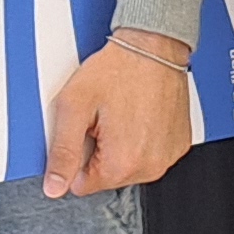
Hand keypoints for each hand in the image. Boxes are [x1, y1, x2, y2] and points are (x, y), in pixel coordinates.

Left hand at [44, 35, 197, 197]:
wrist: (154, 46)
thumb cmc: (118, 69)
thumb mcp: (75, 106)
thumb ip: (62, 152)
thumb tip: (54, 187)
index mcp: (122, 163)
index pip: (82, 185)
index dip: (77, 154)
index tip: (86, 130)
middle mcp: (150, 166)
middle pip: (108, 177)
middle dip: (100, 150)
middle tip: (104, 117)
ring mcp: (168, 156)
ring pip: (130, 166)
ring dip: (122, 145)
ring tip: (122, 113)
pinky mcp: (179, 144)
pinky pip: (151, 154)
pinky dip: (143, 138)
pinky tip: (140, 113)